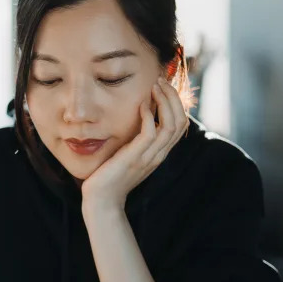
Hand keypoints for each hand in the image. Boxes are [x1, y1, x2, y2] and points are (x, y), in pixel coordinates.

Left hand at [81, 77, 187, 210]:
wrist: (101, 201)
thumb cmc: (110, 177)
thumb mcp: (128, 154)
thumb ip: (136, 139)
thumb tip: (137, 117)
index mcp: (159, 152)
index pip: (180, 123)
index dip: (175, 102)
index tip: (162, 86)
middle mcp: (158, 154)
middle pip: (180, 120)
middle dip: (173, 97)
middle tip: (160, 80)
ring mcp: (149, 156)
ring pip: (171, 124)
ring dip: (164, 101)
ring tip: (154, 86)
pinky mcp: (135, 157)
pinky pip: (151, 132)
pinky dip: (149, 115)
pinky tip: (142, 106)